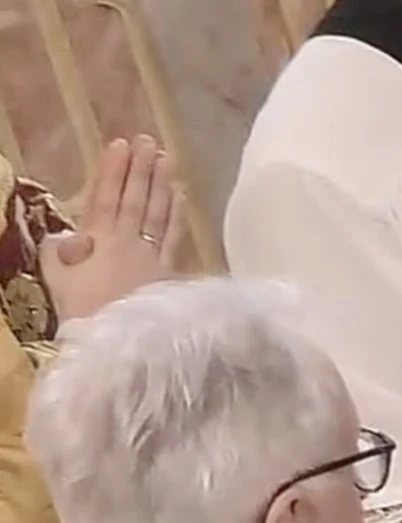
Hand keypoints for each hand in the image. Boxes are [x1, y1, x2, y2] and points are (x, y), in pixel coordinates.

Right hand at [43, 136, 186, 322]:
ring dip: (161, 184)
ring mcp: (152, 257)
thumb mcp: (57, 279)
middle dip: (141, 169)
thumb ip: (60, 251)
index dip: (113, 170)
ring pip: (158, 213)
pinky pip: (174, 237)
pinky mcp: (169, 274)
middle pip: (136, 199)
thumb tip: (71, 233)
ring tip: (167, 159)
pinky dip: (177, 215)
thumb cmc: (82, 311)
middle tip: (148, 140)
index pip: (106, 197)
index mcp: (98, 241)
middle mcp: (129, 243)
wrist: (117, 342)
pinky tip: (181, 197)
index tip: (120, 144)